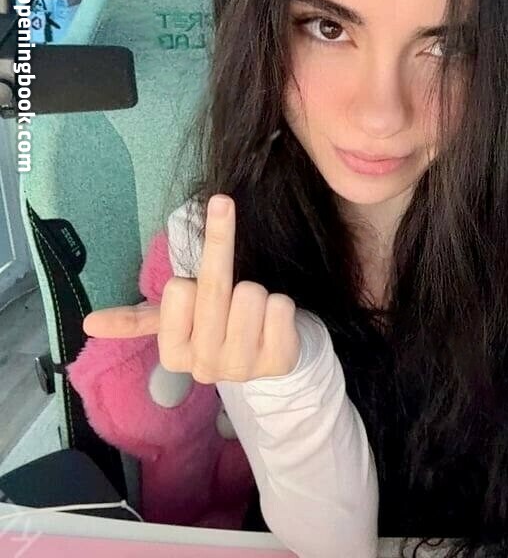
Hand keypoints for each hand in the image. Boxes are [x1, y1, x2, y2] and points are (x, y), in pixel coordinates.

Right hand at [82, 194, 301, 383]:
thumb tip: (88, 323)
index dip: (194, 283)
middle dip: (227, 277)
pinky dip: (281, 305)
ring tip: (254, 315)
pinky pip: (281, 306)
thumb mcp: (179, 322)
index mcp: (173, 355)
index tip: (202, 301)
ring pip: (251, 293)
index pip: (179, 288)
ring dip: (257, 293)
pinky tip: (275, 326)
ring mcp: (243, 368)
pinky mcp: (280, 362)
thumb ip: (137, 320)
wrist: (271, 354)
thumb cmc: (221, 327)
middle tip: (234, 289)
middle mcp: (205, 367)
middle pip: (216, 287)